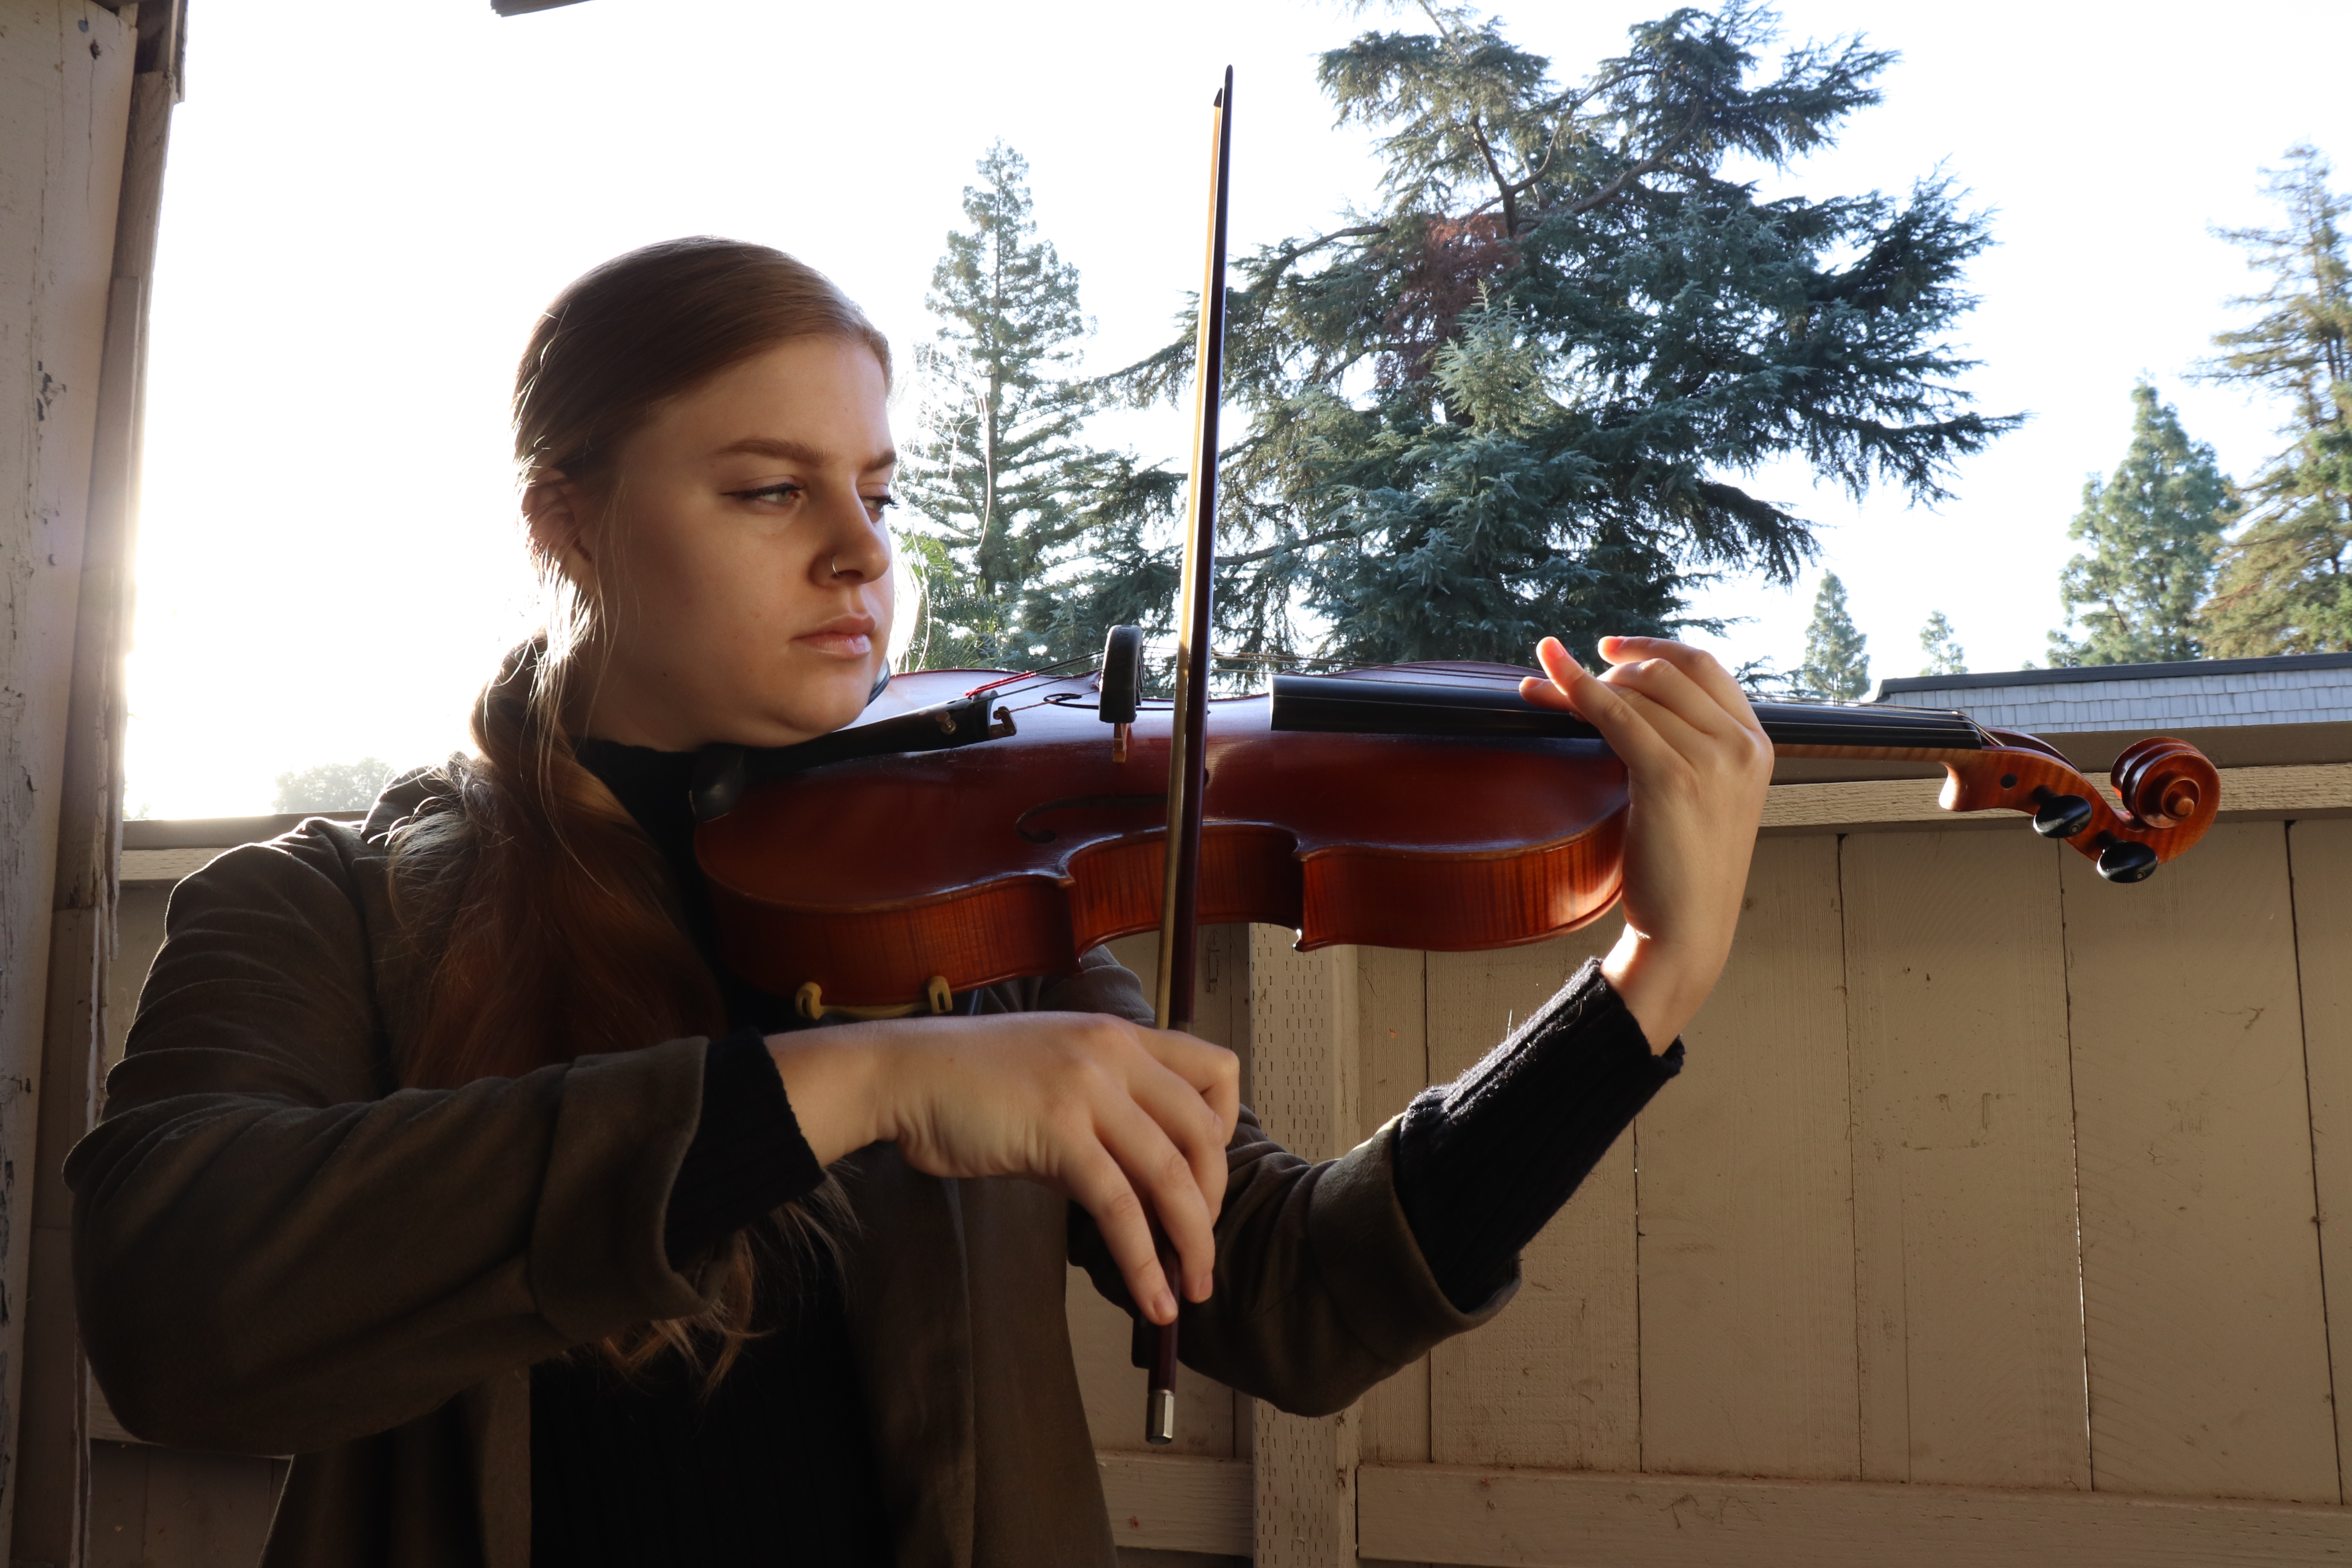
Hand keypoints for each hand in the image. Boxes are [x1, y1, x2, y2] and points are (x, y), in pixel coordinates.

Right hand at [767, 1012, 1239, 1324]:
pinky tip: (1151, 1298)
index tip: (1204, 1178)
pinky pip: (1118, 1206)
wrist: (903, 1073)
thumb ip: (1103, 1115)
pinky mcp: (1056, 1132)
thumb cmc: (969, 1082)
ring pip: (1170, 1174)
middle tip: (1200, 1252)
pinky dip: (1141, 1260)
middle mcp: (1113, 1054)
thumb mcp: (1054, 1078)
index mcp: (1119, 1037)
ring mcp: (1086, 1089)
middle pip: (1203, 1133)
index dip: (1225, 1131)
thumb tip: (1140, 1182)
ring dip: (1191, 1243)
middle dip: (1212, 1203)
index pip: (1216, 1070)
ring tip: (1190, 1292)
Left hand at [1520, 635, 1772, 1047]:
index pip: (1704, 667)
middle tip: (1568, 679)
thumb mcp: (1706, 793)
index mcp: (1756, 743)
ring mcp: (1713, 760)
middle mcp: (1742, 745)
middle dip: (1611, 669)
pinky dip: (1577, 692)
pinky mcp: (1673, 778)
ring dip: (1581, 682)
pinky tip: (1547, 683)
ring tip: (1541, 686)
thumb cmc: (1685, 865)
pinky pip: (1616, 717)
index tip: (1610, 647)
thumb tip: (1629, 696)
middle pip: (1666, 674)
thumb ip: (1689, 743)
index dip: (1653, 648)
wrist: (1689, 927)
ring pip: (1636, 693)